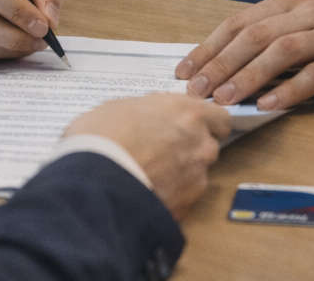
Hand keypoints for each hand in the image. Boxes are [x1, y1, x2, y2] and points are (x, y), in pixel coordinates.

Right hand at [64, 94, 230, 218]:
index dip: (205, 123)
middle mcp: (200, 144)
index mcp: (188, 113)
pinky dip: (168, 197)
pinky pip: (182, 199)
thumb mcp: (121, 106)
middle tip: (160, 151)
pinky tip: (145, 193)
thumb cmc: (102, 137)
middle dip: (189, 149)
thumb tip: (148, 117)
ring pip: (195, 175)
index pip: (219, 117)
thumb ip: (148, 110)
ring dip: (179, 175)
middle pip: (208, 147)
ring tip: (147, 176)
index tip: (190, 127)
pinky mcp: (185, 207)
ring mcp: (196, 178)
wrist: (94, 181)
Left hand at [176, 0, 313, 109]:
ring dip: (248, 76)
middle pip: (255, 35)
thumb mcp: (312, 18)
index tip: (185, 70)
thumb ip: (277, 32)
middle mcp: (310, 10)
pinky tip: (269, 104)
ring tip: (224, 99)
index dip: (210, 46)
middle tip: (195, 90)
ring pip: (281, 51)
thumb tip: (230, 62)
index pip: (241, 21)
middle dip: (220, 63)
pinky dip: (289, 88)